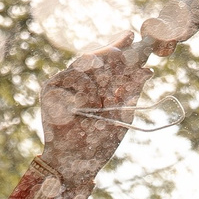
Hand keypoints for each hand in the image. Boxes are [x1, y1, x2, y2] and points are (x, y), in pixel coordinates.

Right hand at [36, 40, 153, 178]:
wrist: (78, 164)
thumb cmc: (98, 142)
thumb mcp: (122, 113)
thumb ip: (131, 91)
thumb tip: (147, 69)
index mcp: (95, 87)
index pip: (107, 61)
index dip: (119, 45)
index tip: (132, 35)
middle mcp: (78, 82)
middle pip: (98, 55)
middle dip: (116, 49)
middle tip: (130, 41)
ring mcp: (63, 84)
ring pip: (86, 61)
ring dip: (103, 76)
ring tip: (107, 100)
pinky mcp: (51, 89)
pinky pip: (73, 76)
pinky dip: (86, 91)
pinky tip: (90, 106)